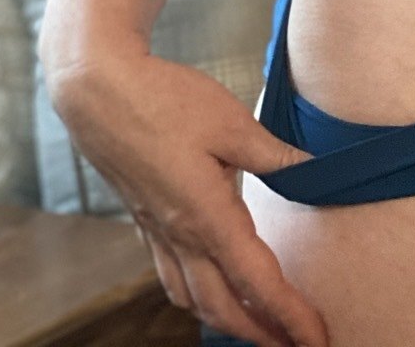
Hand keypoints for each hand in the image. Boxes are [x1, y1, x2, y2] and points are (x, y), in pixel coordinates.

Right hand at [45, 48, 329, 346]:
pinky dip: (197, 297)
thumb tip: (310, 167)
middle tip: (295, 342)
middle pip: (223, 308)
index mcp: (207, 215)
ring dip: (227, 321)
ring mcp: (158, 232)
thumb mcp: (230, 120)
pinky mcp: (145, 220)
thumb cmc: (163, 100)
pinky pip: (172, 277)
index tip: (316, 337)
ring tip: (258, 324)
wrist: (98, 92)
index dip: (290, 315)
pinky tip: (209, 288)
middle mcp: (180, 235)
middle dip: (261, 333)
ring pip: (193, 299)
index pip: (257, 282)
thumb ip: (272, 153)